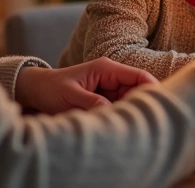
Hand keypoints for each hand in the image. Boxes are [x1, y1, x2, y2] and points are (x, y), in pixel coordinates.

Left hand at [15, 58, 157, 114]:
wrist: (36, 90)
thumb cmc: (51, 88)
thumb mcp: (69, 95)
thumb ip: (90, 101)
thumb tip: (110, 109)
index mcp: (106, 68)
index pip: (138, 76)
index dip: (152, 89)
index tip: (157, 105)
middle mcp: (111, 77)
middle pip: (137, 90)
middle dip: (140, 105)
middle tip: (140, 123)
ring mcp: (108, 88)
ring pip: (129, 101)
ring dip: (128, 113)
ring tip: (126, 126)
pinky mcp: (104, 99)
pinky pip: (119, 109)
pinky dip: (119, 117)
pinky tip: (117, 127)